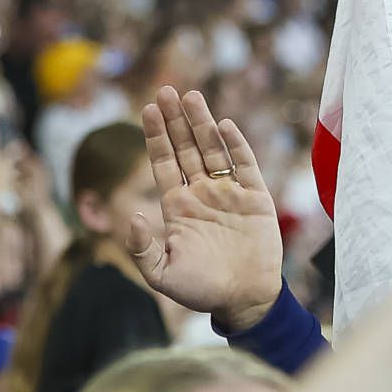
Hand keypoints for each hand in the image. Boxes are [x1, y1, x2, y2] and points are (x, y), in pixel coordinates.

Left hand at [131, 87, 284, 333]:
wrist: (245, 300)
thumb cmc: (201, 291)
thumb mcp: (162, 274)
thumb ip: (143, 248)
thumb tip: (136, 215)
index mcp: (178, 206)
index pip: (163, 163)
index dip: (155, 136)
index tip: (147, 109)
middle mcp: (201, 193)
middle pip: (185, 148)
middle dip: (175, 120)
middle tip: (165, 90)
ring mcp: (228, 193)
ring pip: (212, 149)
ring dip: (202, 123)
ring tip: (191, 96)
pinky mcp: (255, 197)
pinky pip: (244, 165)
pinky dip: (235, 145)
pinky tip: (224, 125)